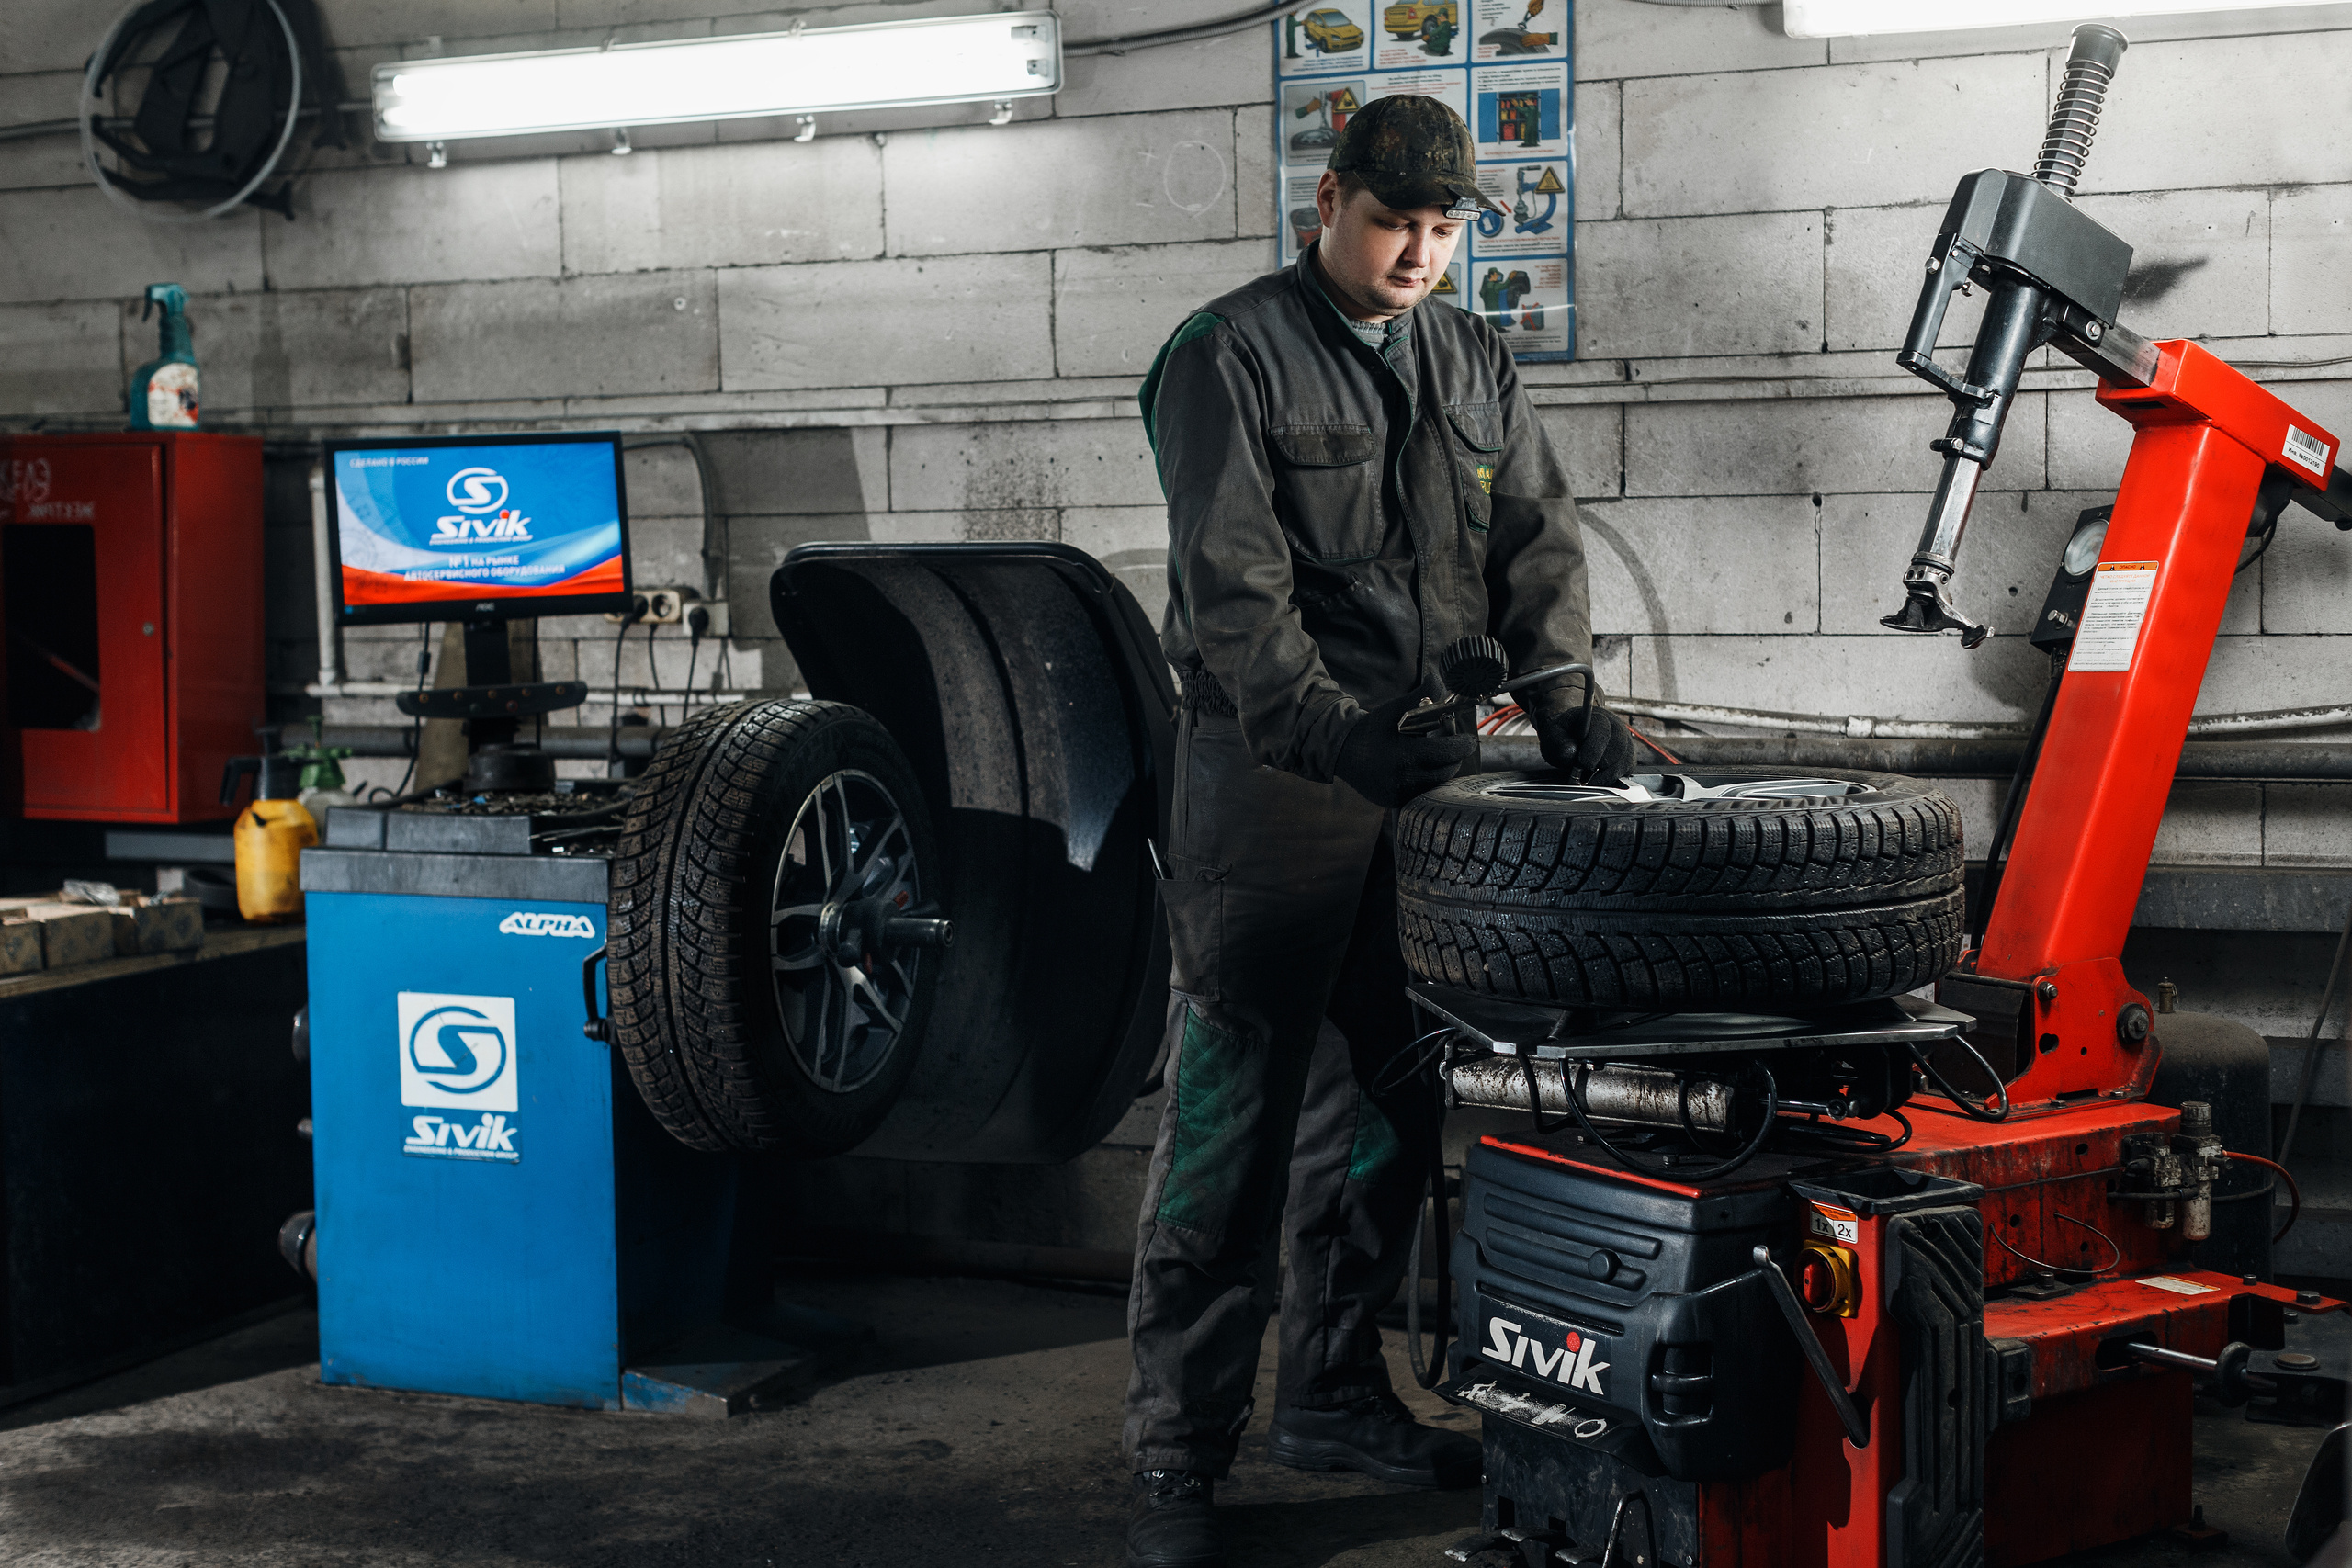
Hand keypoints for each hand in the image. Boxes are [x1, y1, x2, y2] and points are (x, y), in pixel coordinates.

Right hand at [1334, 693, 1477, 807]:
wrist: (1342, 753)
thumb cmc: (1371, 729)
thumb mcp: (1394, 709)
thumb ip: (1420, 694)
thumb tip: (1440, 678)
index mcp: (1405, 756)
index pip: (1447, 753)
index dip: (1461, 745)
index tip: (1468, 739)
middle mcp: (1404, 780)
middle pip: (1446, 771)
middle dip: (1453, 757)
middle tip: (1452, 745)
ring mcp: (1400, 794)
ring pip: (1436, 784)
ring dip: (1442, 769)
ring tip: (1438, 755)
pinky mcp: (1396, 803)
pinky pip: (1423, 793)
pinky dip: (1428, 780)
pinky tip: (1423, 767)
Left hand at [1533, 697, 1635, 781]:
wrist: (1570, 738)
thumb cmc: (1564, 736)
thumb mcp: (1553, 736)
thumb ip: (1559, 743)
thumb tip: (1572, 753)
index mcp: (1598, 717)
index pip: (1603, 730)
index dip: (1594, 748)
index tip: (1582, 763)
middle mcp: (1616, 727)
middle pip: (1619, 747)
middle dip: (1601, 764)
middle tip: (1584, 775)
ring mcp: (1625, 743)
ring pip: (1625, 761)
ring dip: (1606, 775)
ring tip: (1588, 780)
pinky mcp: (1628, 758)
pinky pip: (1626, 771)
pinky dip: (1612, 779)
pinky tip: (1597, 779)